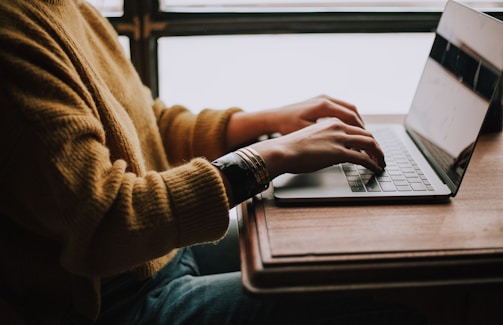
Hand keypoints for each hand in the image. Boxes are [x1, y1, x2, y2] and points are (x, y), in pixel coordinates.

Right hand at [250, 118, 384, 179]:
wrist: (282, 151)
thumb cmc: (291, 147)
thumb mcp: (311, 138)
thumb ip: (325, 140)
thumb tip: (330, 151)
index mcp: (331, 122)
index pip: (356, 128)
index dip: (367, 138)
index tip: (370, 147)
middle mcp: (338, 127)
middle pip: (367, 134)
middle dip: (376, 146)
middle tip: (380, 156)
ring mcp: (339, 139)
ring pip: (370, 144)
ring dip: (379, 154)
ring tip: (381, 163)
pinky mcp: (339, 153)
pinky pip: (363, 158)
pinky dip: (373, 164)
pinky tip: (376, 169)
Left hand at [264, 94, 364, 134]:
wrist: (273, 117)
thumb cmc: (286, 126)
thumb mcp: (308, 134)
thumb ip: (327, 138)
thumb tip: (345, 146)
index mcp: (324, 106)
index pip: (351, 117)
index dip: (361, 131)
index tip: (367, 142)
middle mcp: (325, 99)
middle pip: (353, 111)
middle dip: (361, 126)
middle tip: (368, 140)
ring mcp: (323, 98)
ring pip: (348, 108)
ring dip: (355, 122)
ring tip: (360, 135)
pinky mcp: (320, 101)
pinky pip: (340, 108)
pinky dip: (347, 118)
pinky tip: (347, 129)